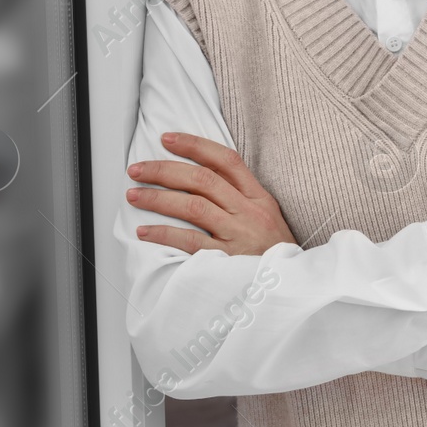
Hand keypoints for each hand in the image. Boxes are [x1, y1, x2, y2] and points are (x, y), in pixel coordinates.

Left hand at [126, 132, 297, 255]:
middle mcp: (249, 212)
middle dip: (165, 170)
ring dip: (158, 198)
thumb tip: (199, 179)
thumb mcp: (267, 217)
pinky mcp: (227, 261)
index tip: (167, 139)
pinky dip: (166, 234)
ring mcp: (238, 235)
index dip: (195, 146)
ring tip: (134, 195)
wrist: (292, 286)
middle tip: (138, 170)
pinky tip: (145, 231)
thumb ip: (240, 197)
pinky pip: (192, 242)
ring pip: (193, 206)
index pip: (226, 160)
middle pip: (203, 180)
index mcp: (259, 197)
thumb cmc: (274, 252)